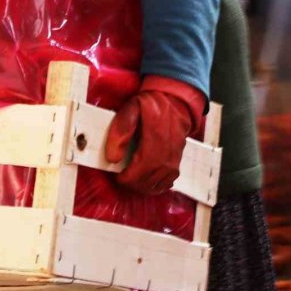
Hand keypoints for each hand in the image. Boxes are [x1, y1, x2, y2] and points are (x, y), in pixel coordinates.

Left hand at [104, 79, 204, 194]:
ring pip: (158, 185)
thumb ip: (120, 132)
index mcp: (155, 141)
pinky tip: (147, 181)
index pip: (140, 170)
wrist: (173, 102)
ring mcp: (174, 160)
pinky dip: (156, 186)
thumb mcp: (130, 110)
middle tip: (122, 178)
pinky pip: (168, 182)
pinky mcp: (177, 162)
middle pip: (149, 181)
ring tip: (131, 180)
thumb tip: (113, 158)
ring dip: (142, 187)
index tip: (118, 176)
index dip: (127, 179)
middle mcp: (168, 154)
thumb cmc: (150, 106)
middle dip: (133, 184)